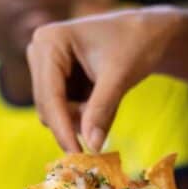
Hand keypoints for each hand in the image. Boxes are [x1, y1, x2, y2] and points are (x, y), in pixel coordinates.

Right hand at [27, 7, 186, 151]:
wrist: (148, 33)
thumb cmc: (136, 45)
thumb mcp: (119, 77)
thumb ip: (102, 111)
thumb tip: (91, 146)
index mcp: (49, 41)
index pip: (49, 94)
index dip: (62, 127)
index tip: (76, 154)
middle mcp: (39, 50)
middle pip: (47, 105)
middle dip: (74, 122)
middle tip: (101, 135)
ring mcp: (44, 64)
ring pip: (54, 110)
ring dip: (80, 119)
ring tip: (109, 103)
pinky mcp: (54, 77)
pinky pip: (63, 108)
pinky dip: (83, 114)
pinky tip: (103, 102)